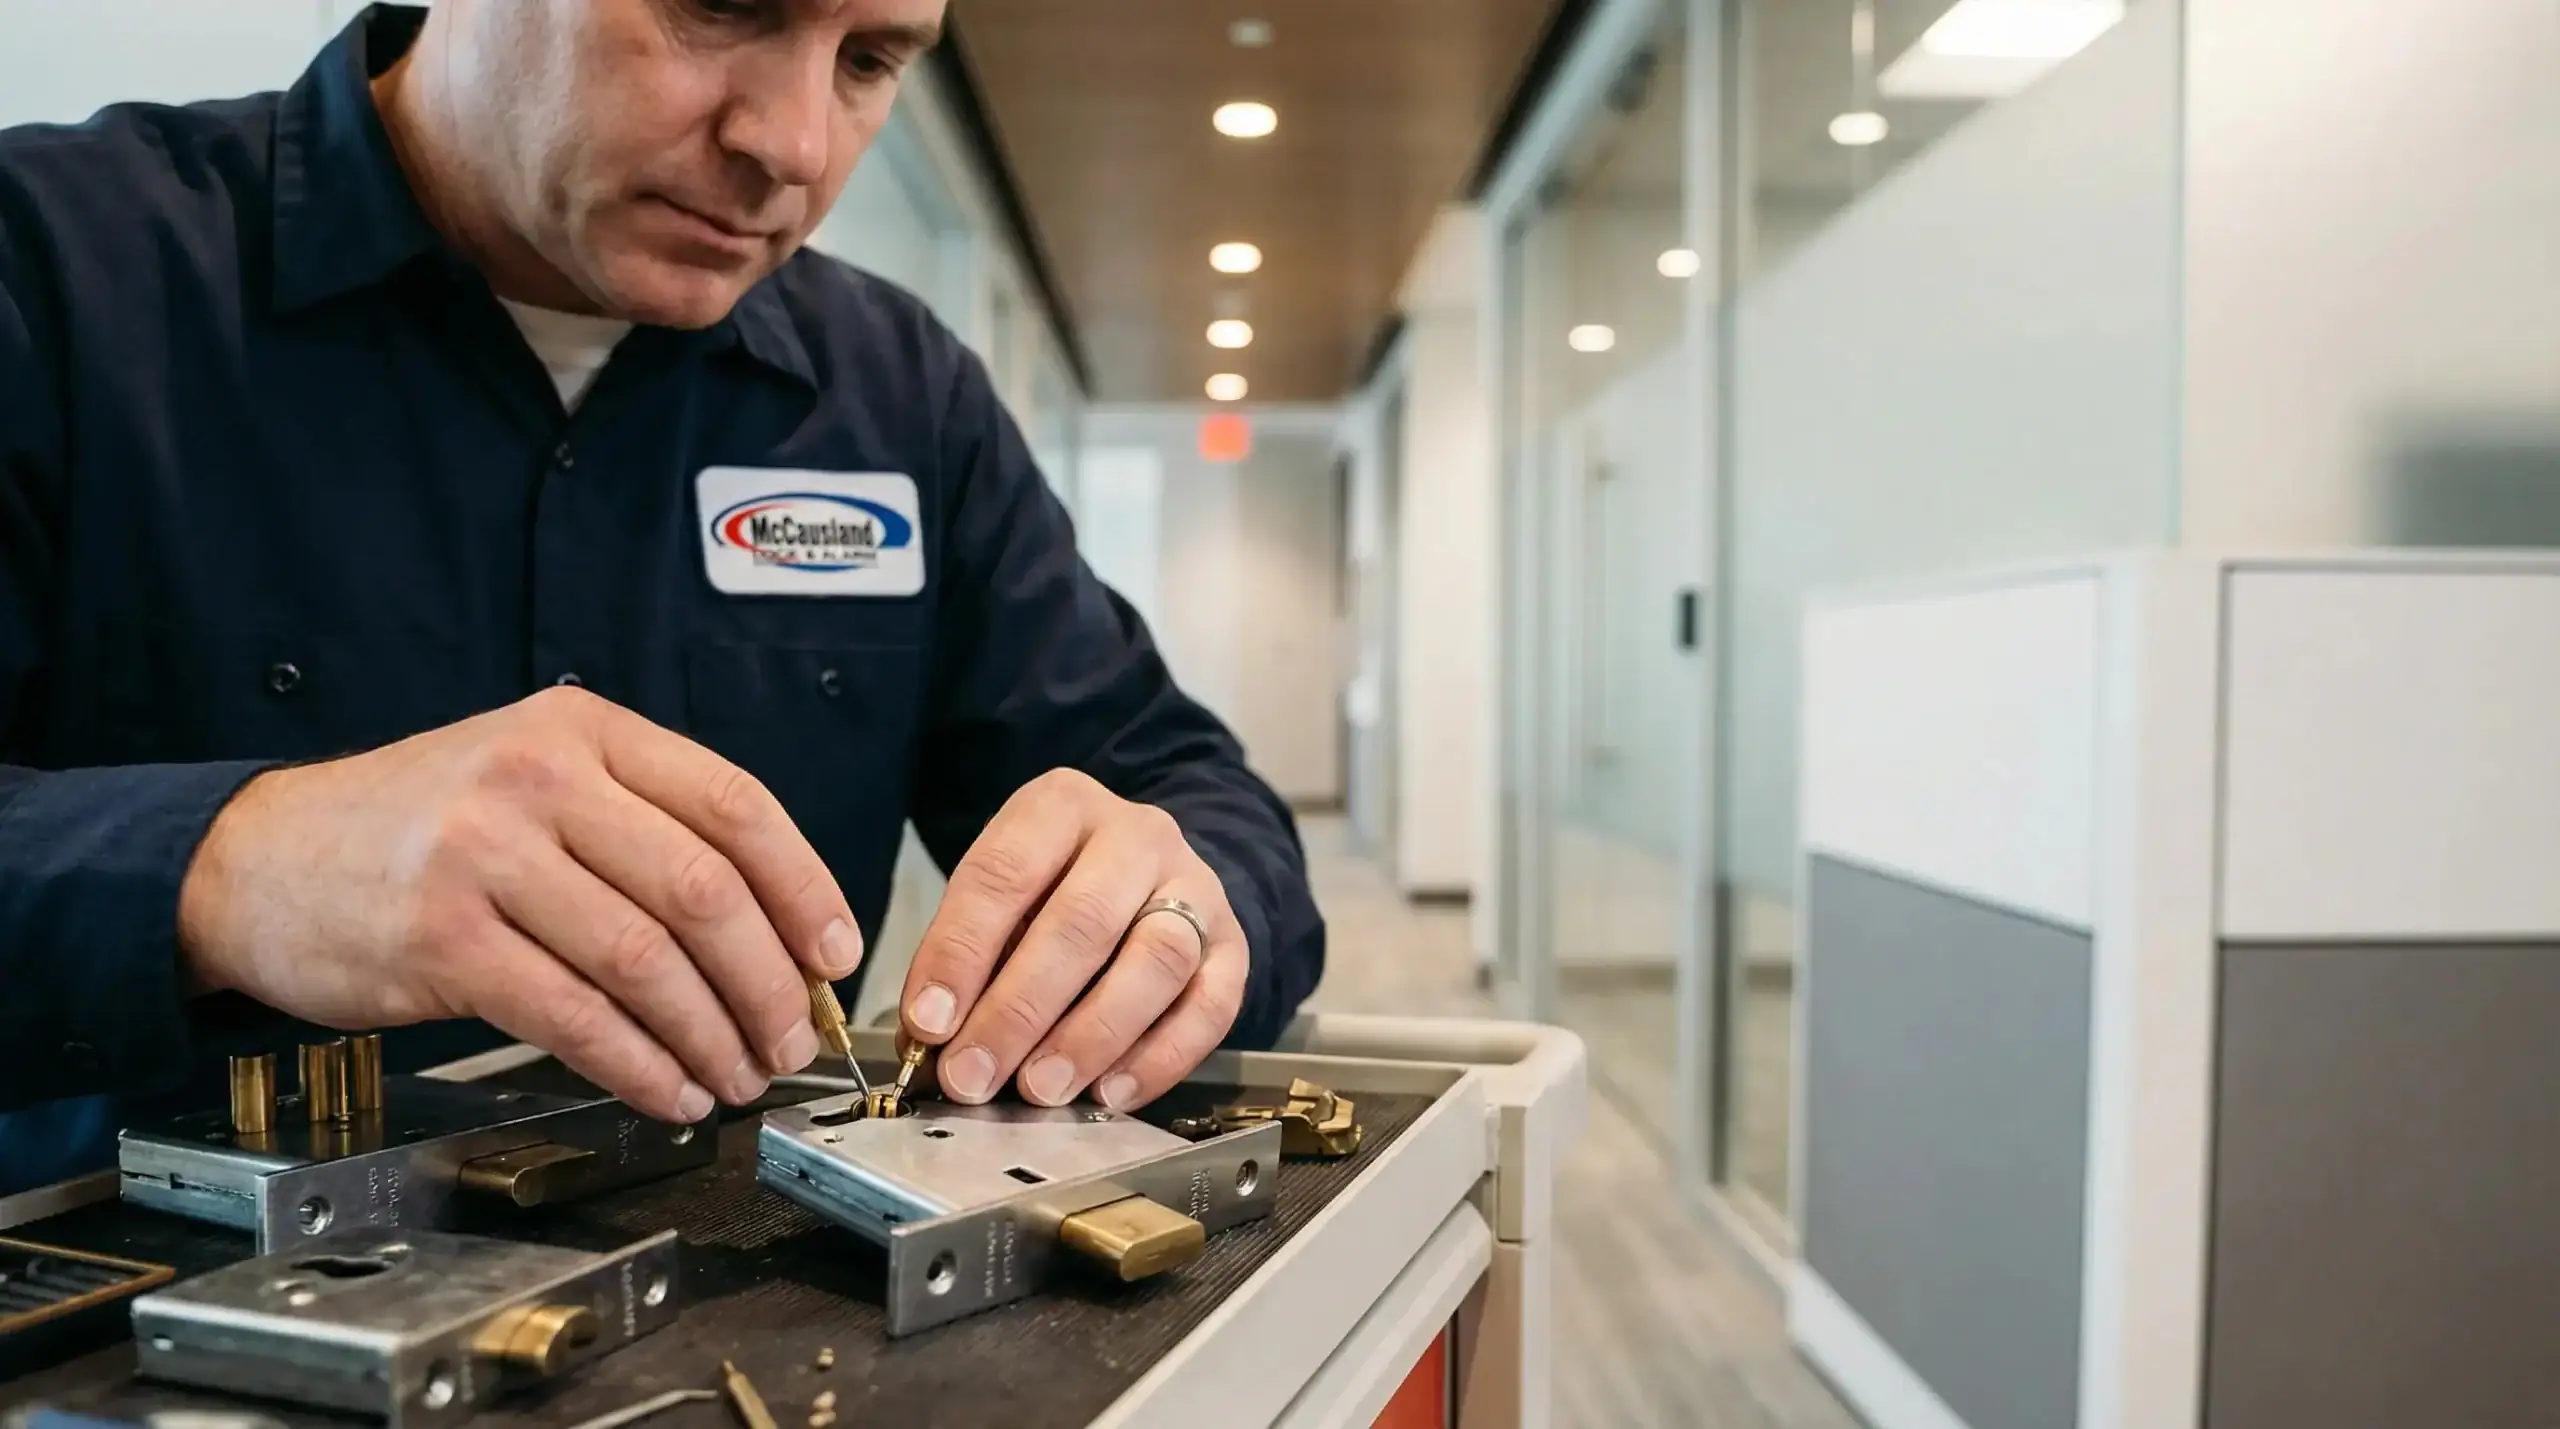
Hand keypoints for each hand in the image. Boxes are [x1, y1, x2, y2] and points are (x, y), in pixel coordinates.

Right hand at [176, 686, 862, 1122]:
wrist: (262, 858)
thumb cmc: (419, 827)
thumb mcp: (532, 777)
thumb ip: (641, 825)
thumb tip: (773, 928)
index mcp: (584, 733)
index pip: (734, 806)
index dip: (805, 887)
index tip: (836, 952)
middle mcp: (539, 780)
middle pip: (703, 890)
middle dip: (766, 981)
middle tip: (791, 1038)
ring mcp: (487, 858)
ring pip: (647, 961)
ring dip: (711, 1034)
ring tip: (739, 1075)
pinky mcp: (444, 942)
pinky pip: (576, 1017)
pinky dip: (641, 1066)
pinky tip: (670, 1090)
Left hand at [900, 769, 1244, 1110]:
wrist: (1148, 874)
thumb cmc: (1054, 892)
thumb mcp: (999, 898)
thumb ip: (967, 957)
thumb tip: (930, 1038)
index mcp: (1061, 806)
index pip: (1004, 874)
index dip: (961, 953)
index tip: (928, 1023)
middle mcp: (1136, 836)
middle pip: (1083, 920)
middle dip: (1020, 1009)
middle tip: (974, 1074)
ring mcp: (1195, 887)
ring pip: (1156, 959)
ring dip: (1091, 1035)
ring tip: (1041, 1089)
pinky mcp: (1233, 944)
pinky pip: (1211, 1005)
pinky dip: (1160, 1058)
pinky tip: (1110, 1093)